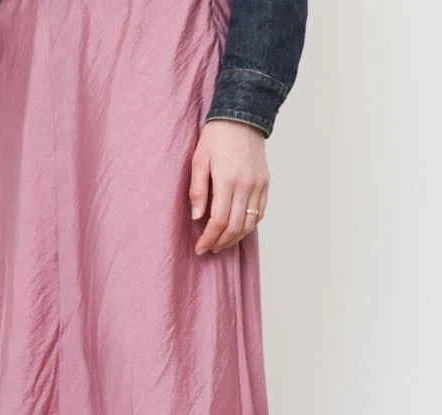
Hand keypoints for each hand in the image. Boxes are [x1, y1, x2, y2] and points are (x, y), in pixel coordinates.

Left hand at [190, 120, 268, 255]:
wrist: (243, 117)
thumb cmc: (216, 138)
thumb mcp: (199, 160)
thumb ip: (197, 190)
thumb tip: (197, 217)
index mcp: (228, 181)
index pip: (219, 220)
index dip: (209, 238)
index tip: (200, 248)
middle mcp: (246, 185)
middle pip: (235, 226)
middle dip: (220, 243)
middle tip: (208, 249)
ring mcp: (258, 185)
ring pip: (249, 223)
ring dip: (235, 238)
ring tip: (221, 244)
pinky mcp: (265, 183)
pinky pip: (260, 213)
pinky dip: (249, 226)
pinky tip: (237, 231)